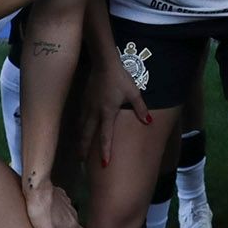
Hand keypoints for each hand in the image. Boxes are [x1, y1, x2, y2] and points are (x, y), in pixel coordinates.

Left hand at [22, 178, 87, 227]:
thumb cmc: (40, 209)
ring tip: (55, 227)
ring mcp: (66, 202)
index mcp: (71, 224)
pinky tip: (49, 210)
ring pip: (69, 214)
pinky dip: (59, 209)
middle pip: (75, 226)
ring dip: (65, 221)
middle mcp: (72, 213)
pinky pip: (62, 204)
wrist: (37, 186)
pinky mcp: (58, 193)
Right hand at [80, 51, 149, 167]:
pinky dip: (79, 127)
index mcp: (107, 113)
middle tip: (81, 161)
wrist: (104, 63)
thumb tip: (148, 122)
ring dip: (80, 139)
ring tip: (79, 149)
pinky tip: (80, 129)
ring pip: (81, 127)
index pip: (105, 136)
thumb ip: (140, 109)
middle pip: (87, 135)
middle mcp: (94, 113)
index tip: (104, 164)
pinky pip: (80, 118)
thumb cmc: (120, 78)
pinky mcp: (84, 100)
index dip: (105, 151)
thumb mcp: (133, 93)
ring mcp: (87, 106)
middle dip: (84, 149)